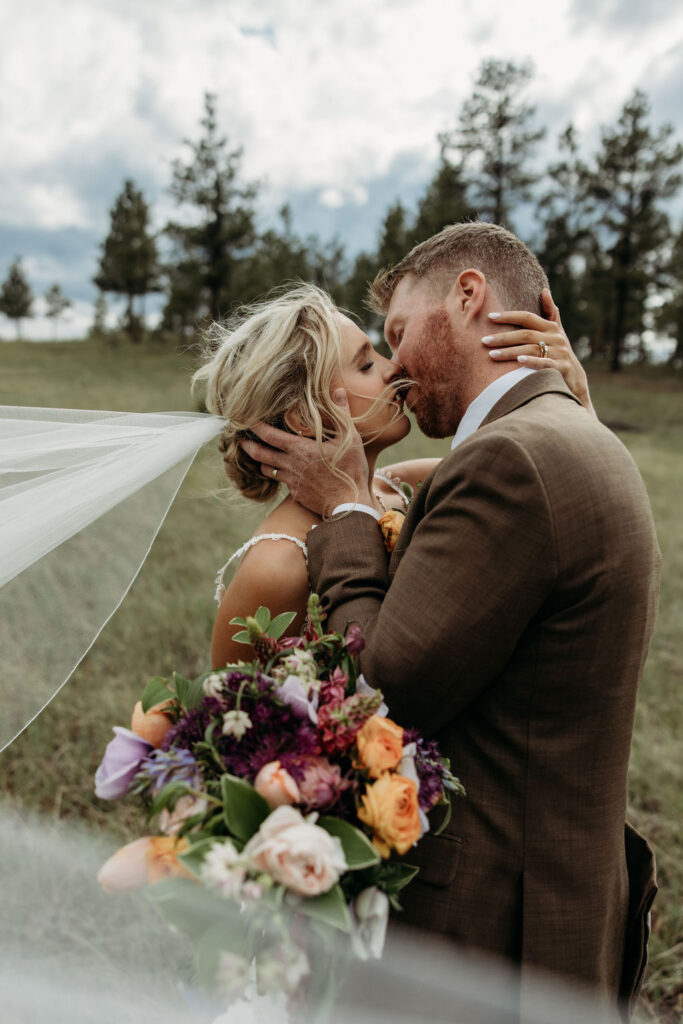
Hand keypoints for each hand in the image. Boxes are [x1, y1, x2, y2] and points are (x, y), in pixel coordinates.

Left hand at [239, 389, 372, 516]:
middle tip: (240, 440)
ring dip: (262, 461)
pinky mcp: (296, 494)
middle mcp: (290, 465)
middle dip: (248, 446)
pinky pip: (283, 482)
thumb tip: (339, 391)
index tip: (246, 419)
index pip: (269, 435)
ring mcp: (292, 481)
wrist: (349, 504)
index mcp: (299, 449)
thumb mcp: (349, 437)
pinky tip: (284, 472)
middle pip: (261, 454)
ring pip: (268, 470)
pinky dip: (281, 475)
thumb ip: (341, 413)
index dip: (256, 427)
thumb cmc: (350, 469)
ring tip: (259, 455)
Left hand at [481, 289, 593, 414]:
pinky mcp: (561, 367)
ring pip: (531, 349)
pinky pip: (545, 363)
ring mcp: (559, 352)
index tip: (490, 317)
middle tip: (484, 341)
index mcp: (551, 327)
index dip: (509, 316)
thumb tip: (544, 290)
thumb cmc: (559, 353)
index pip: (527, 317)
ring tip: (491, 355)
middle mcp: (555, 337)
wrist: (575, 379)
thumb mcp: (556, 332)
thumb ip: (550, 312)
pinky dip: (533, 361)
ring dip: (510, 352)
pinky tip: (519, 361)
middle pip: (525, 334)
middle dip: (503, 337)